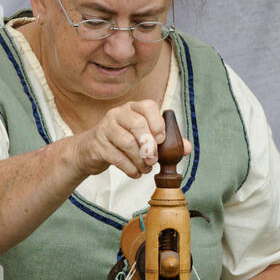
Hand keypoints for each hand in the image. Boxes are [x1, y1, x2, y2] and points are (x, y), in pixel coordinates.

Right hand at [72, 100, 191, 179]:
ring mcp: (105, 127)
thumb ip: (166, 142)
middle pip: (137, 124)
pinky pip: (116, 157)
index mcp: (133, 108)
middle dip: (149, 145)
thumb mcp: (144, 139)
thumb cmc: (122, 143)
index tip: (161, 140)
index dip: (157, 123)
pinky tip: (135, 173)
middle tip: (154, 160)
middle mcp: (118, 113)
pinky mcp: (97, 144)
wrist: (91, 150)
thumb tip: (187, 148)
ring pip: (127, 142)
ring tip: (145, 169)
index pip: (148, 106)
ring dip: (140, 160)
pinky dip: (129, 168)